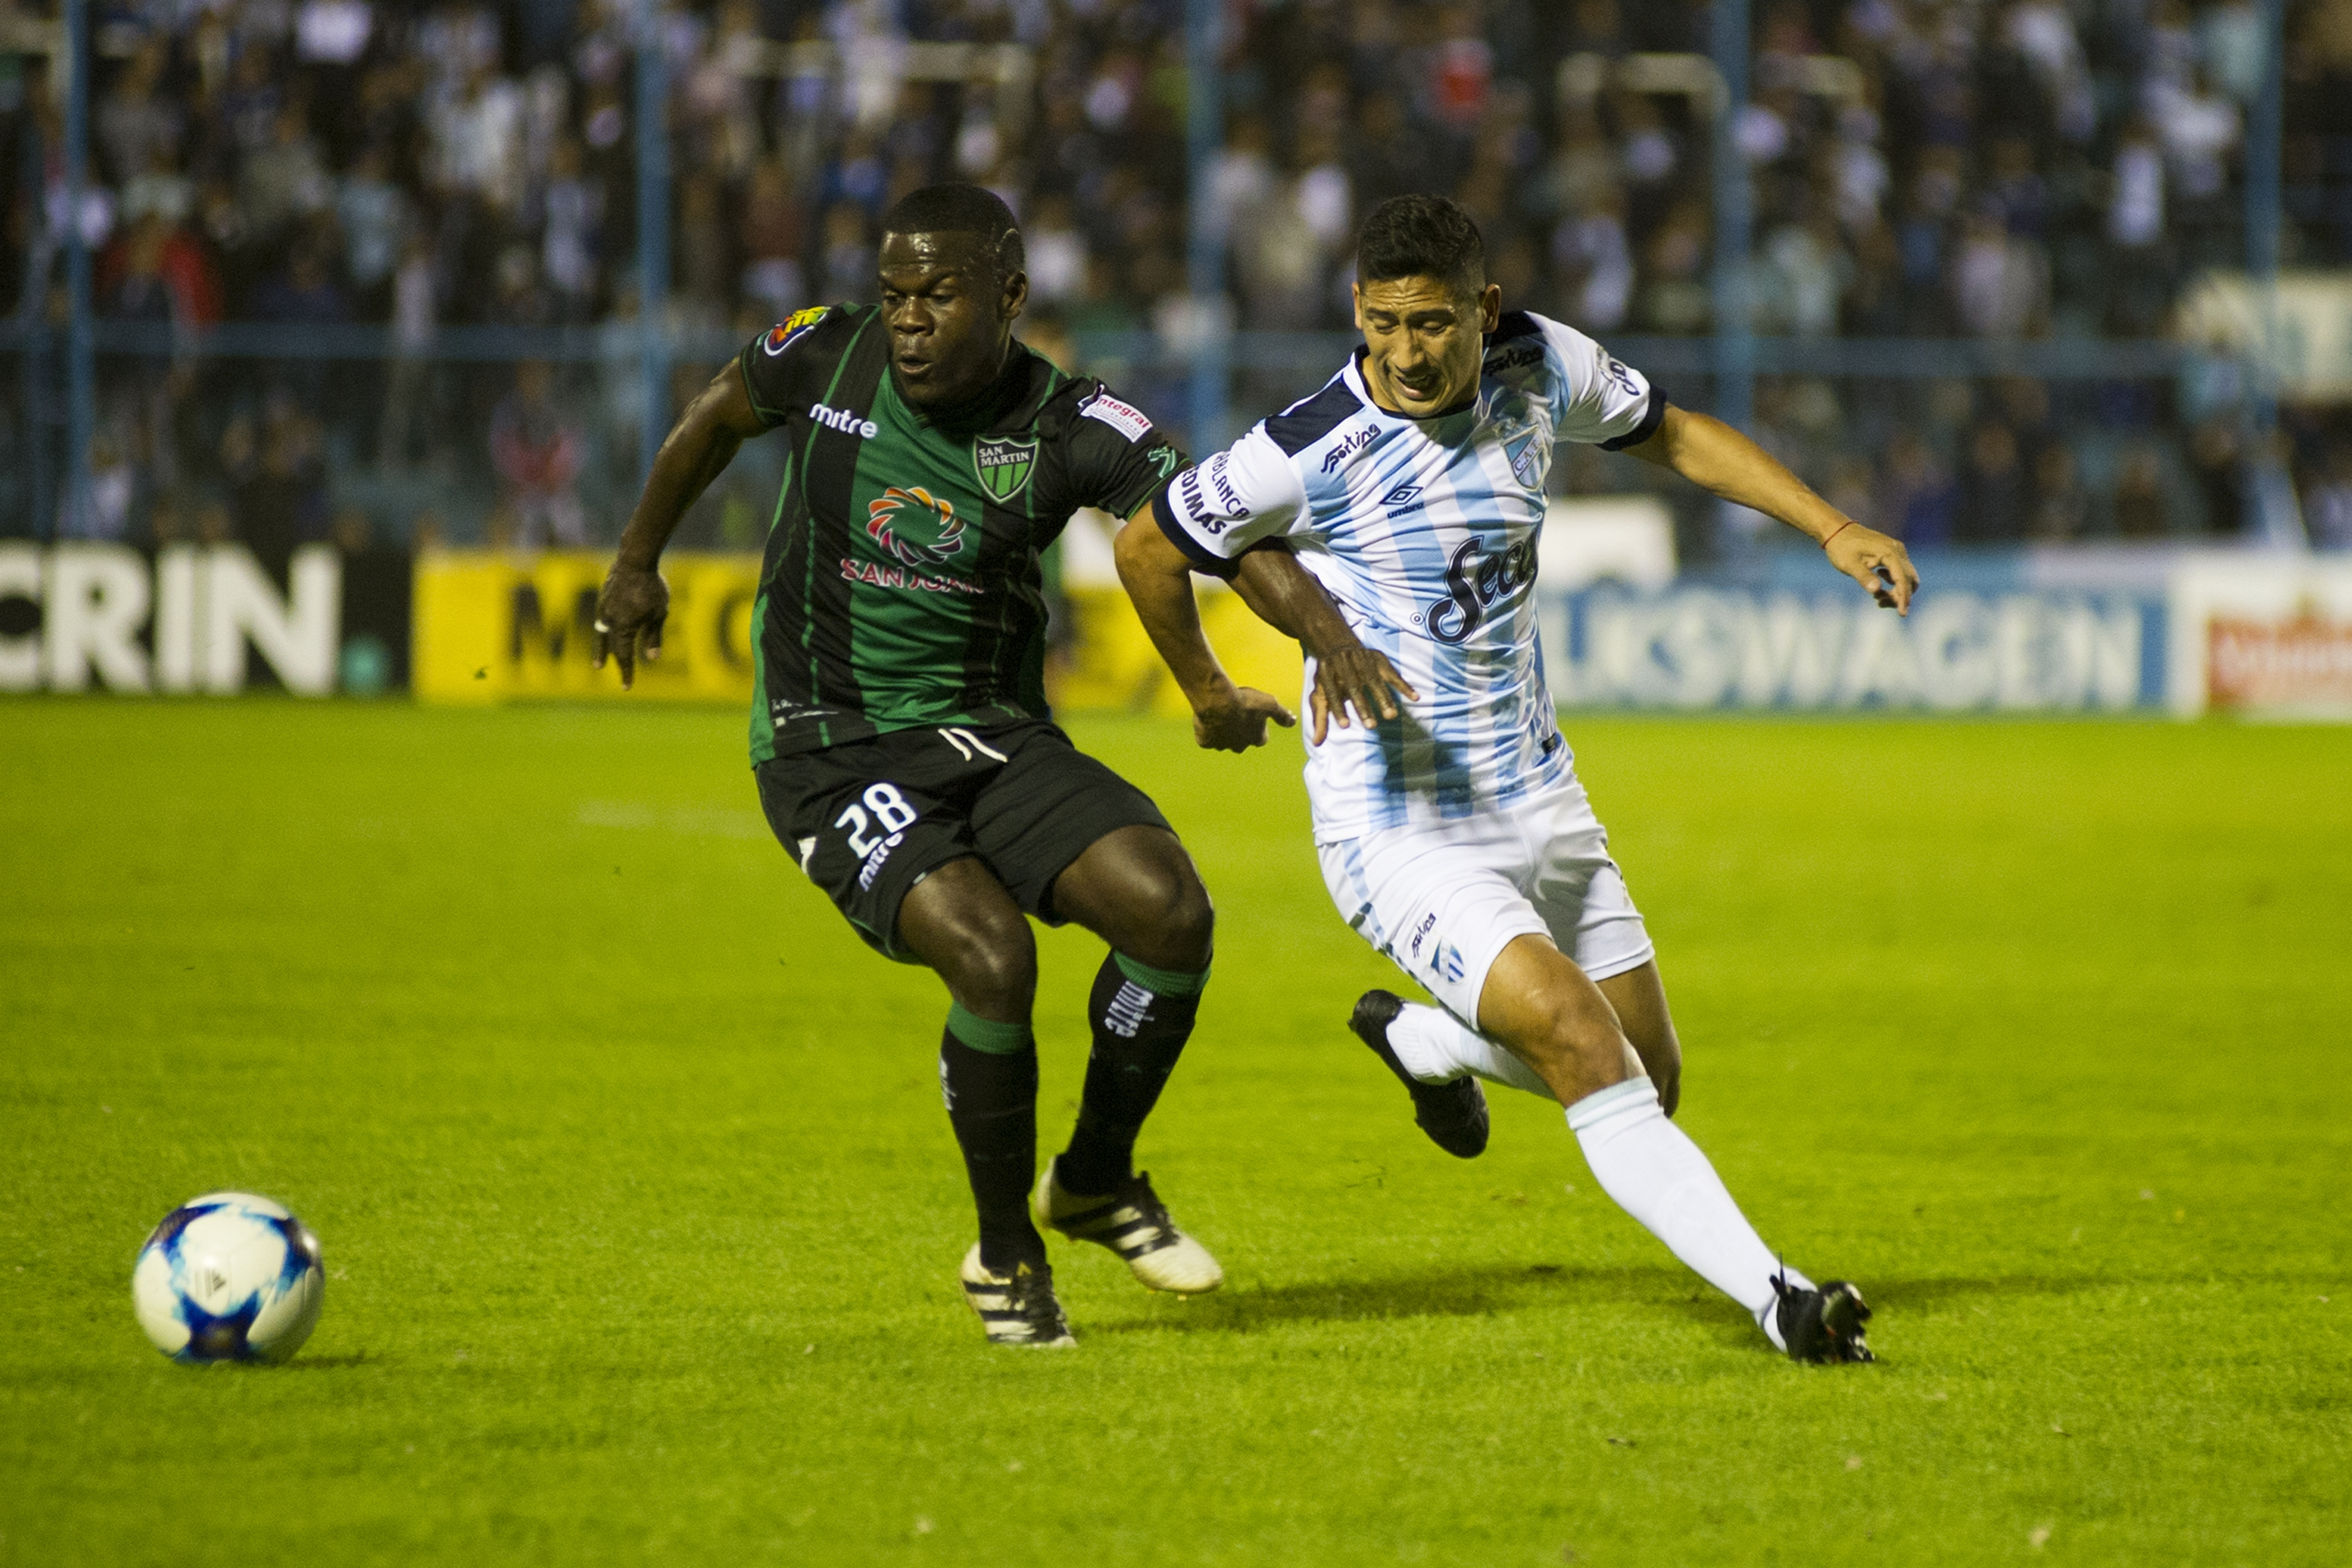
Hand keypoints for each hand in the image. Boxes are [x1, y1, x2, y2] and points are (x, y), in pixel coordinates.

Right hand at [592, 561, 668, 688]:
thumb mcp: (659, 614)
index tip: (626, 687)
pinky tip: (606, 627)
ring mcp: (604, 606)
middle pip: (607, 644)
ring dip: (601, 644)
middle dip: (607, 657)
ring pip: (601, 630)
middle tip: (600, 668)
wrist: (635, 559)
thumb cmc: (651, 587)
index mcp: (623, 627)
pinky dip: (603, 626)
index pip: (623, 656)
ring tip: (598, 656)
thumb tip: (652, 658)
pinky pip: (602, 616)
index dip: (626, 672)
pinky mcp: (604, 595)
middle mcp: (609, 619)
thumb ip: (653, 636)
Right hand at [1191, 678, 1295, 752]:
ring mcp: (1221, 745)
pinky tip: (1208, 719)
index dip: (1259, 728)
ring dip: (1224, 731)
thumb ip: (1282, 715)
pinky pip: (1206, 738)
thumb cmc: (1245, 701)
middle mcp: (1240, 746)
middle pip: (1242, 742)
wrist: (1217, 700)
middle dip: (1240, 731)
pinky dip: (1207, 731)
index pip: (1261, 738)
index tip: (1255, 717)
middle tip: (1237, 714)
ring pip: (1223, 740)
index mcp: (1256, 739)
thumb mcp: (1270, 704)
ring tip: (1221, 714)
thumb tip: (1294, 722)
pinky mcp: (1205, 742)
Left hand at [1308, 646, 1418, 744]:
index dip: (1338, 709)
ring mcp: (1363, 660)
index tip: (1344, 726)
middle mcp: (1345, 665)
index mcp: (1327, 673)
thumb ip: (1320, 718)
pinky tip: (1414, 697)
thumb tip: (1316, 743)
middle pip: (1354, 687)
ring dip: (1383, 698)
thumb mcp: (1320, 694)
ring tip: (1391, 716)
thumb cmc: (1329, 677)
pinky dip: (1404, 685)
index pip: (1332, 693)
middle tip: (1371, 726)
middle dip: (1362, 707)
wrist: (1338, 646)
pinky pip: (1393, 673)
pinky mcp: (1378, 659)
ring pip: (1374, 680)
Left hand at [1824, 523, 1919, 615]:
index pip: (1903, 579)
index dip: (1903, 598)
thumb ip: (1864, 577)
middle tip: (1880, 603)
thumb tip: (1876, 590)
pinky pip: (1899, 572)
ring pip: (1905, 577)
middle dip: (1899, 596)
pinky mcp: (1891, 553)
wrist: (1837, 531)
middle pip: (1909, 579)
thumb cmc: (1841, 548)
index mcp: (1889, 552)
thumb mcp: (1849, 564)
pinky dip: (1893, 584)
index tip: (1902, 614)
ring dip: (1896, 591)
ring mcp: (1896, 551)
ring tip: (1877, 598)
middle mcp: (1897, 550)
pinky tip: (1877, 588)